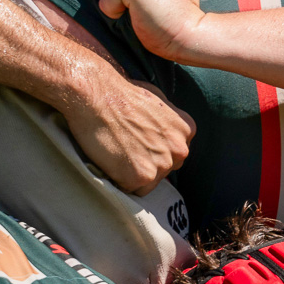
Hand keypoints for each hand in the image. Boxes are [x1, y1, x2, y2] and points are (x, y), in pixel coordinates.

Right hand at [60, 69, 193, 195]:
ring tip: (117, 152)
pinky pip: (132, 189)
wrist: (96, 96)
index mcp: (186, 130)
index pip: (174, 153)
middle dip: (146, 163)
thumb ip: (168, 122)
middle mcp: (180, 149)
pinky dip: (119, 180)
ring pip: (150, 182)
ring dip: (133, 173)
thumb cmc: (120, 94)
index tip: (137, 141)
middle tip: (125, 147)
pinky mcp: (142, 176)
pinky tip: (111, 160)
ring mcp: (163, 164)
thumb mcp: (159, 101)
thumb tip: (166, 134)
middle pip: (164, 170)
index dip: (153, 150)